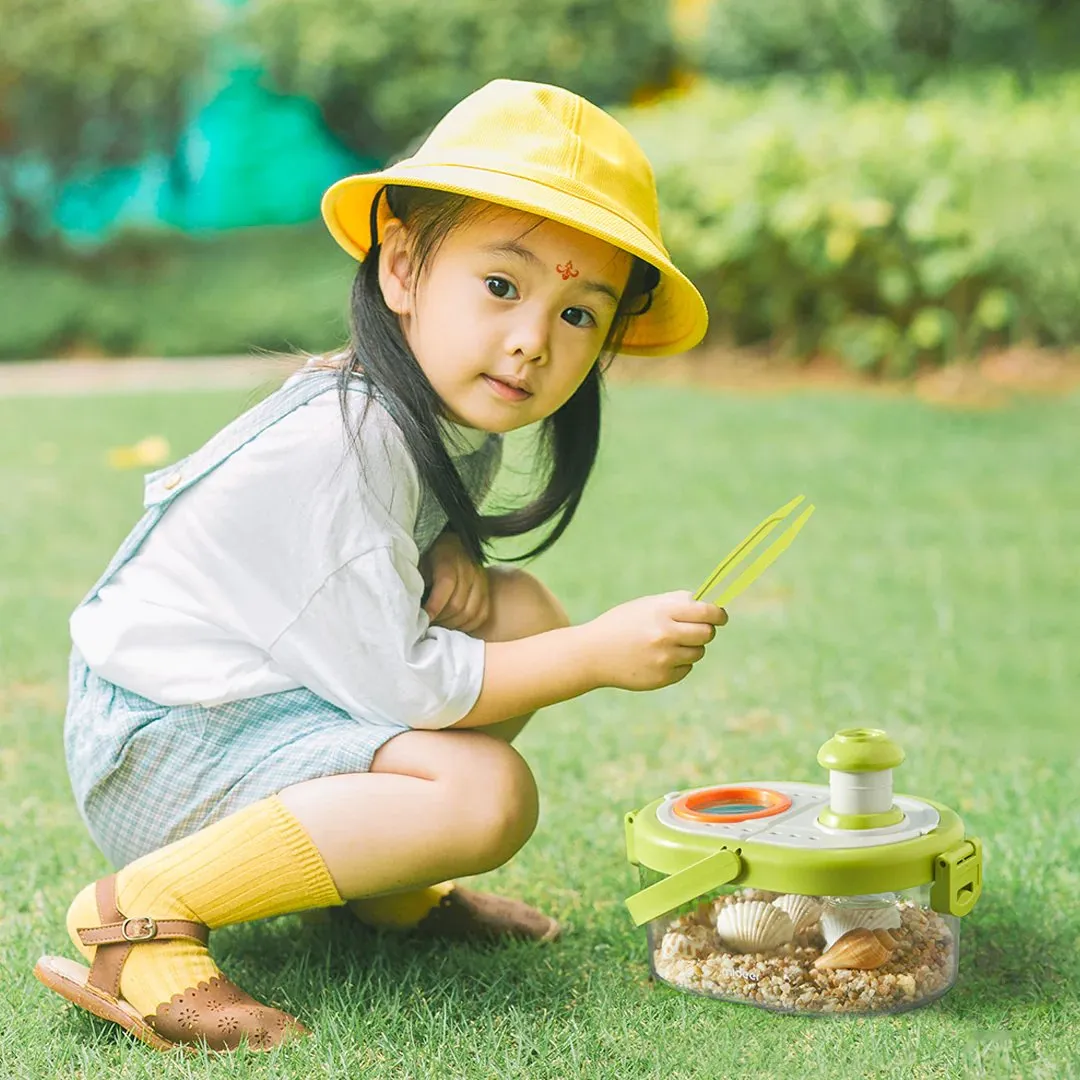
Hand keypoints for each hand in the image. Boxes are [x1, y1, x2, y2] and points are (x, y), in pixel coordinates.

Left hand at [420, 531, 490, 632]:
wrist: (452, 546)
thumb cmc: (429, 558)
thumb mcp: (419, 563)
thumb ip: (415, 581)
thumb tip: (409, 604)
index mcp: (448, 560)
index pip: (446, 584)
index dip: (434, 605)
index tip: (423, 618)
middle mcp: (469, 570)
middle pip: (458, 604)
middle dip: (441, 619)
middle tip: (427, 624)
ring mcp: (481, 581)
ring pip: (470, 612)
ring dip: (452, 624)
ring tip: (439, 625)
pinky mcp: (487, 590)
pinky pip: (481, 614)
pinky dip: (467, 625)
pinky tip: (454, 625)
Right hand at [583, 591, 727, 690]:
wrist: (592, 653)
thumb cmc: (622, 624)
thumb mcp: (646, 605)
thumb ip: (677, 603)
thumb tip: (710, 605)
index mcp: (663, 612)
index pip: (707, 612)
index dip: (718, 614)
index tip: (720, 616)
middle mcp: (665, 635)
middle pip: (707, 633)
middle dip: (706, 630)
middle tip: (696, 630)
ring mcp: (664, 658)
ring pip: (698, 652)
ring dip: (691, 647)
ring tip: (668, 644)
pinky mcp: (662, 677)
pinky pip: (686, 669)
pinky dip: (678, 663)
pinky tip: (657, 658)